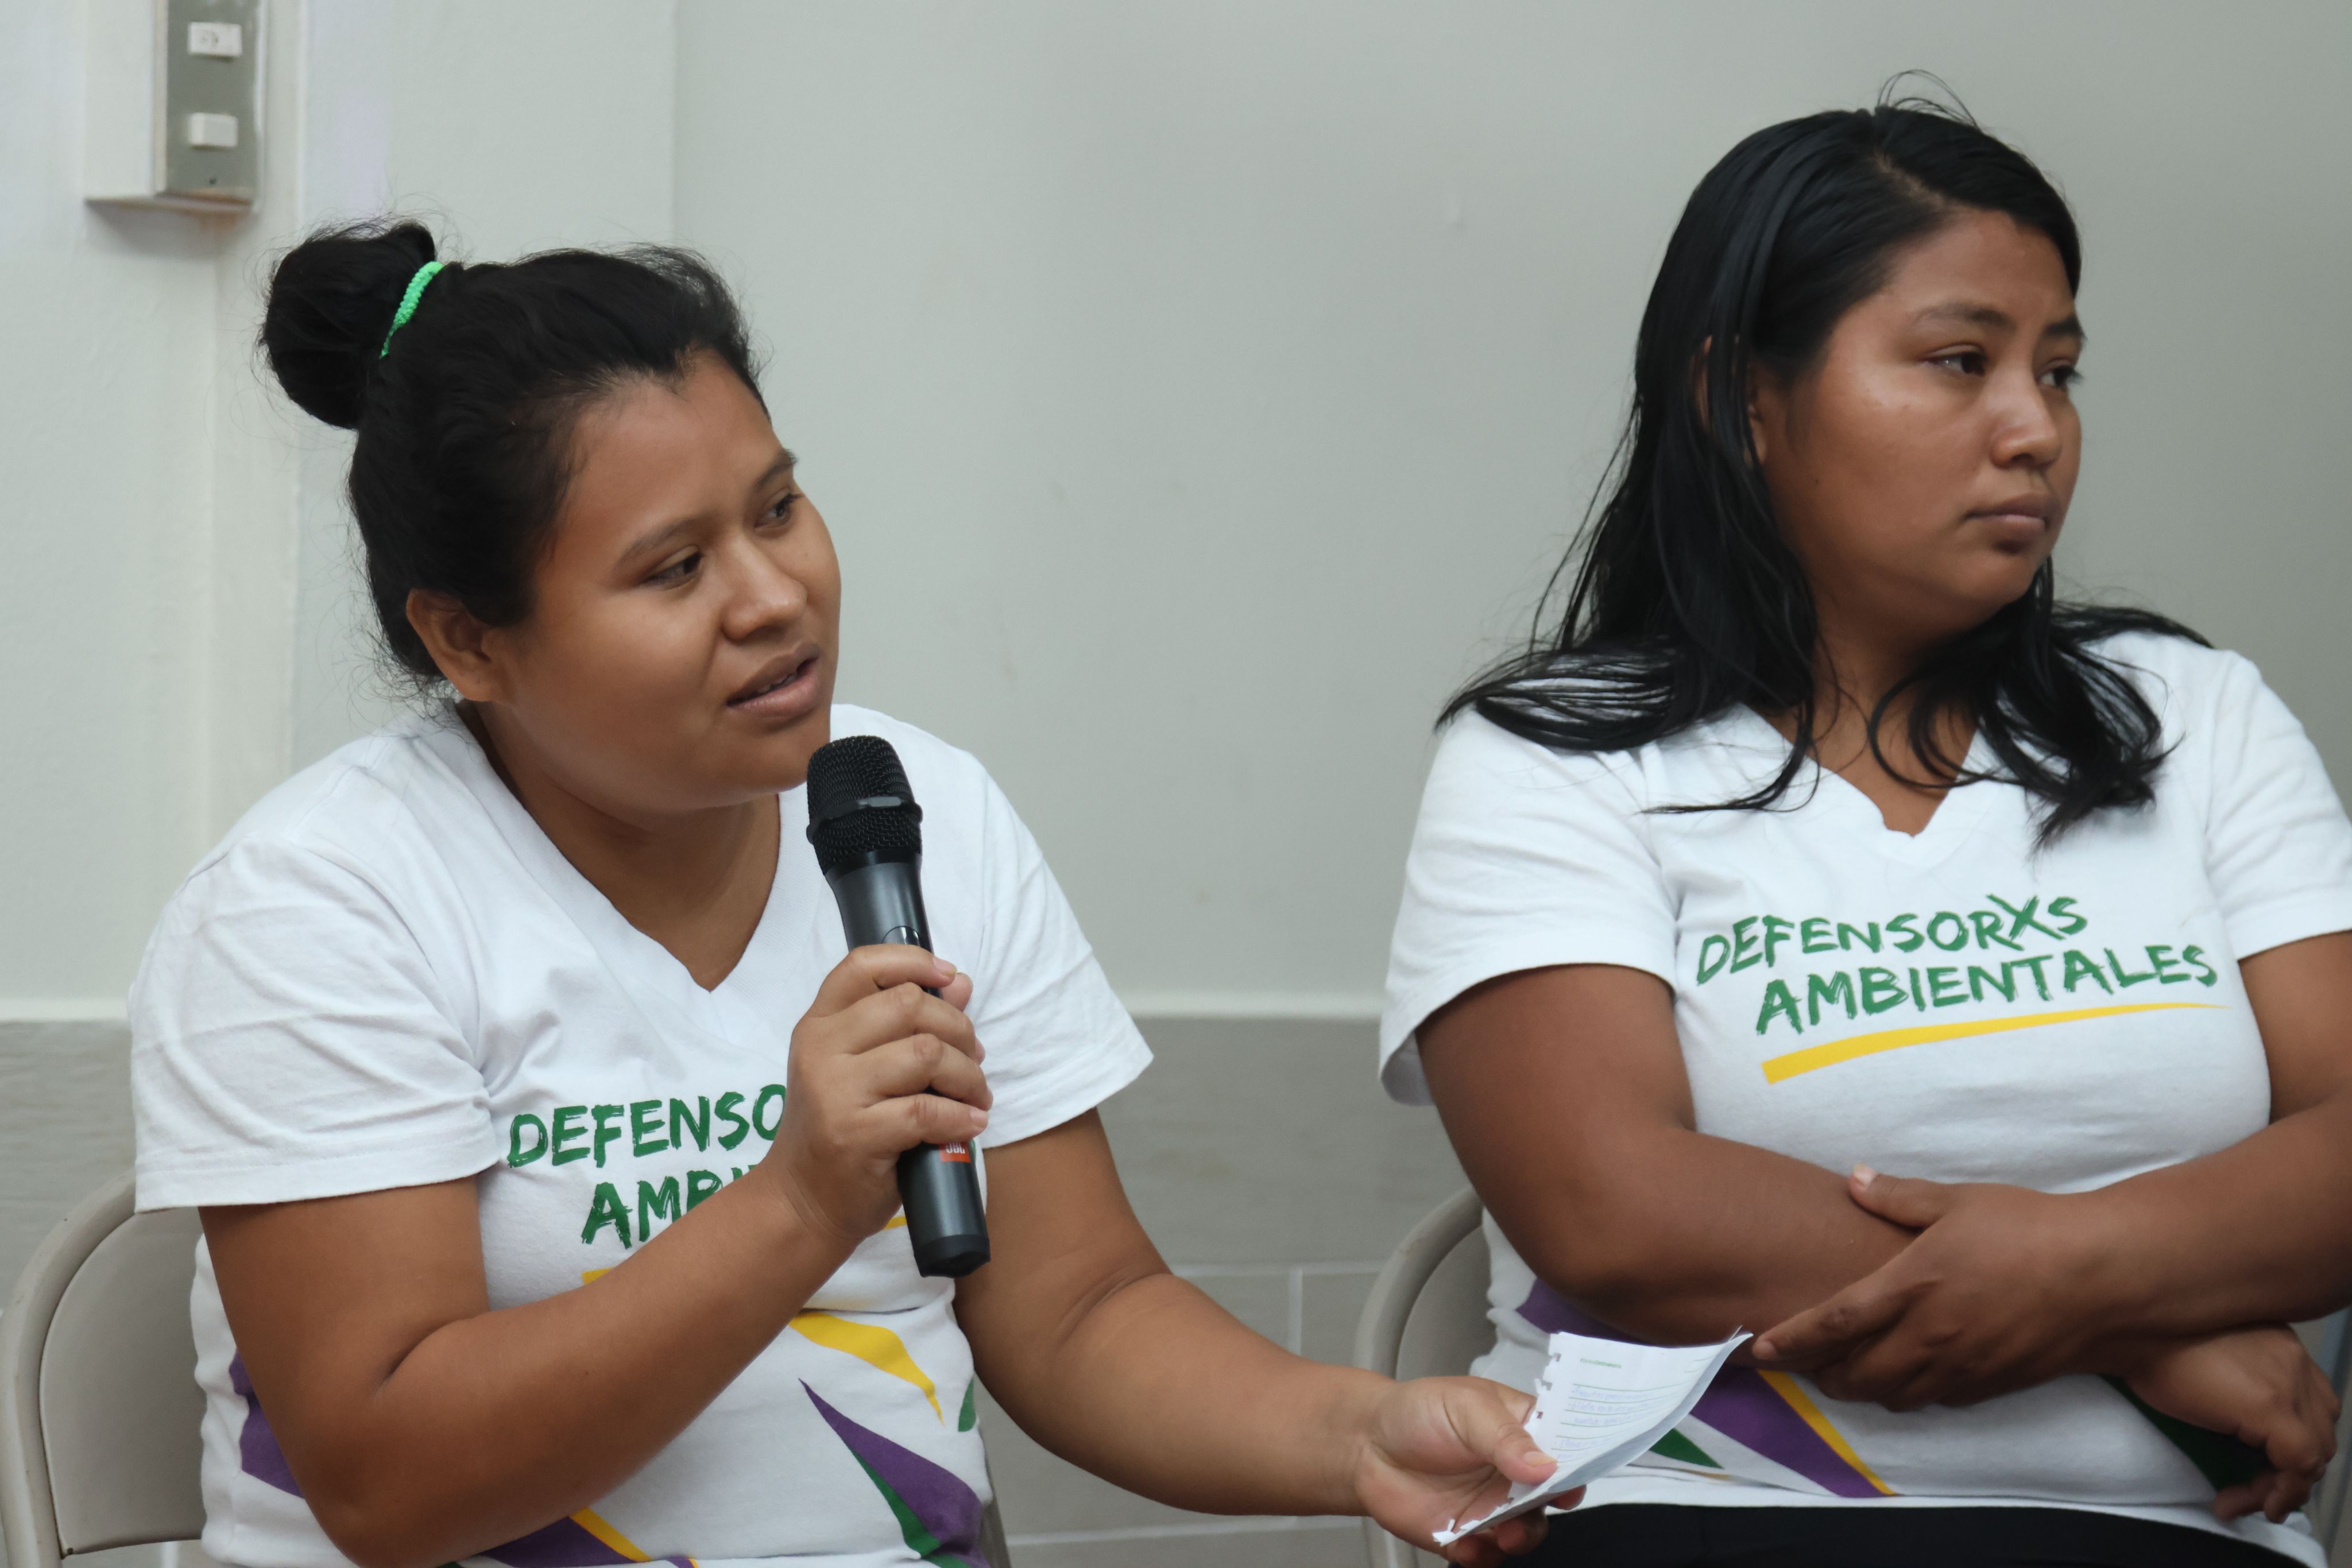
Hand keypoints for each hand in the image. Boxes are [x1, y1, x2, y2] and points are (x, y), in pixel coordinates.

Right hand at [763, 946, 989, 1247]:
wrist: (803, 1201)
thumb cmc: (841, 1130)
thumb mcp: (862, 1069)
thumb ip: (906, 1025)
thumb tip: (958, 983)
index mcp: (819, 1024)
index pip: (863, 966)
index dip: (914, 961)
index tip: (950, 978)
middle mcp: (820, 1049)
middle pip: (908, 1005)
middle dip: (958, 1029)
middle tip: (973, 1059)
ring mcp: (833, 1091)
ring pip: (925, 1053)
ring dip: (967, 1075)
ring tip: (974, 1097)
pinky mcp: (854, 1133)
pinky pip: (926, 1110)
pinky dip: (961, 1116)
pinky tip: (970, 1124)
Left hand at [1349, 1376, 1572, 1566]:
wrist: (1367, 1446)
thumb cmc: (1417, 1413)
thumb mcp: (1464, 1407)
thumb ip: (1504, 1437)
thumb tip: (1544, 1465)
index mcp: (1523, 1430)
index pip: (1566, 1445)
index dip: (1579, 1461)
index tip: (1576, 1474)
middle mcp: (1515, 1472)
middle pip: (1554, 1495)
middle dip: (1553, 1506)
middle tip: (1545, 1505)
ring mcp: (1494, 1506)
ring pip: (1527, 1531)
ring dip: (1522, 1536)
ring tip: (1503, 1534)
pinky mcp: (1469, 1534)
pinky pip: (1488, 1554)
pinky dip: (1482, 1554)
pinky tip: (1465, 1545)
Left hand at [1752, 1166, 2121, 1408]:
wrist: (2107, 1276)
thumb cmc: (2029, 1228)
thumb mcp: (1958, 1200)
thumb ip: (1898, 1196)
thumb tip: (1853, 1179)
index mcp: (1913, 1285)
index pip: (1834, 1322)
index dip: (1790, 1341)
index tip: (1756, 1350)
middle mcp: (1931, 1334)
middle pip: (1854, 1373)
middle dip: (1820, 1373)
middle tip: (1801, 1362)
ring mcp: (1963, 1365)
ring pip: (1893, 1395)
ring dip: (1862, 1388)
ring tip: (1845, 1373)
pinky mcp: (1993, 1384)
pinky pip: (1937, 1399)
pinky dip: (1910, 1392)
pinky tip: (1907, 1374)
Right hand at [2124, 1327, 2338, 1523]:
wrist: (2125, 1330)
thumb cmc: (2148, 1343)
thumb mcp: (2208, 1360)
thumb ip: (2238, 1382)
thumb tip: (2238, 1430)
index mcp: (2279, 1343)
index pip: (2312, 1404)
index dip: (2292, 1442)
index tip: (2253, 1464)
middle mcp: (2294, 1358)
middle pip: (2320, 1430)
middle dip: (2290, 1469)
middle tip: (2247, 1488)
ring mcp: (2288, 1382)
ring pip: (2315, 1452)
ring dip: (2284, 1486)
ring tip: (2242, 1499)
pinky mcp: (2272, 1408)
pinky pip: (2299, 1465)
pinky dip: (2280, 1492)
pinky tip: (2241, 1501)